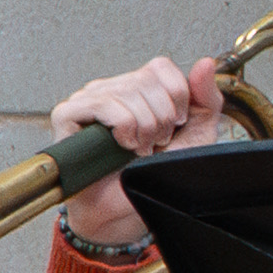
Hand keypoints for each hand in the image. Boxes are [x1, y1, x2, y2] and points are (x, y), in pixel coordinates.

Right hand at [49, 54, 233, 248]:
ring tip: (138, 148)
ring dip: (144, 128)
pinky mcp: (67, 114)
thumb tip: (205, 63)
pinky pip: (104, 104)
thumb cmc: (154, 175)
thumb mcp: (196, 136)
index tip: (175, 125)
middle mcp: (112, 89)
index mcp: (139, 89)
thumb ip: (206, 100)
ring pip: (130, 92)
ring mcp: (87, 99)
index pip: (161, 67)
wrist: (126, 209)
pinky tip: (122, 146)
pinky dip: (123, 128)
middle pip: (148, 80)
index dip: (177, 97)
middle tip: (154, 142)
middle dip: (162, 119)